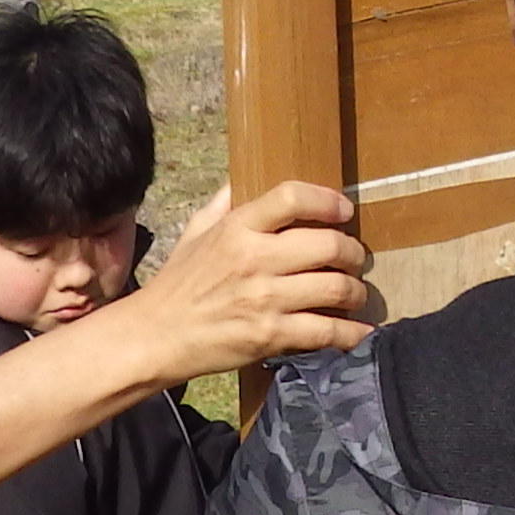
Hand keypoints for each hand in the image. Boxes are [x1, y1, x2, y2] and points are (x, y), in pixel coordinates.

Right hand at [116, 181, 371, 385]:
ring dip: (355, 291)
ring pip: (334, 288)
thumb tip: (244, 177)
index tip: (344, 210)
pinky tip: (358, 331)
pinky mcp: (269, 336)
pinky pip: (325, 331)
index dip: (327, 200)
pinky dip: (350, 333)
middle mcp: (254, 259)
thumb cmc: (178, 283)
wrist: (155, 336)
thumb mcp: (195, 231)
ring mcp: (264, 300)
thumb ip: (224, 203)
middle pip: (327, 245)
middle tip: (354, 258)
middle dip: (351, 252)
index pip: (293, 198)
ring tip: (355, 293)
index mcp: (237, 228)